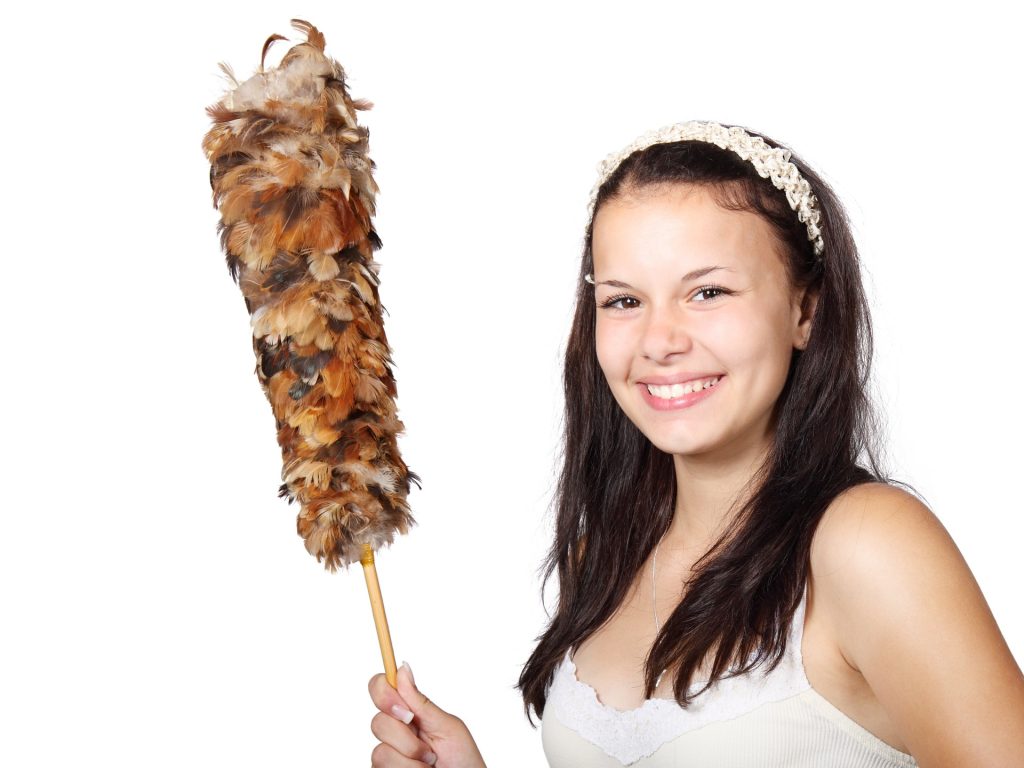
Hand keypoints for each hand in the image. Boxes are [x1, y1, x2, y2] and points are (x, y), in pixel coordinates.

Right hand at [368, 661, 486, 766]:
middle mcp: (396, 732)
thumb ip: (422, 703)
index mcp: (412, 712)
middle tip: (429, 749)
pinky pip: (381, 767)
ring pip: (380, 750)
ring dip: (411, 760)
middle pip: (378, 722)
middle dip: (406, 738)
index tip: (405, 711)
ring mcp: (389, 755)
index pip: (381, 688)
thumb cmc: (464, 761)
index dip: (384, 693)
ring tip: (430, 765)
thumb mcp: (447, 727)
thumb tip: (403, 668)